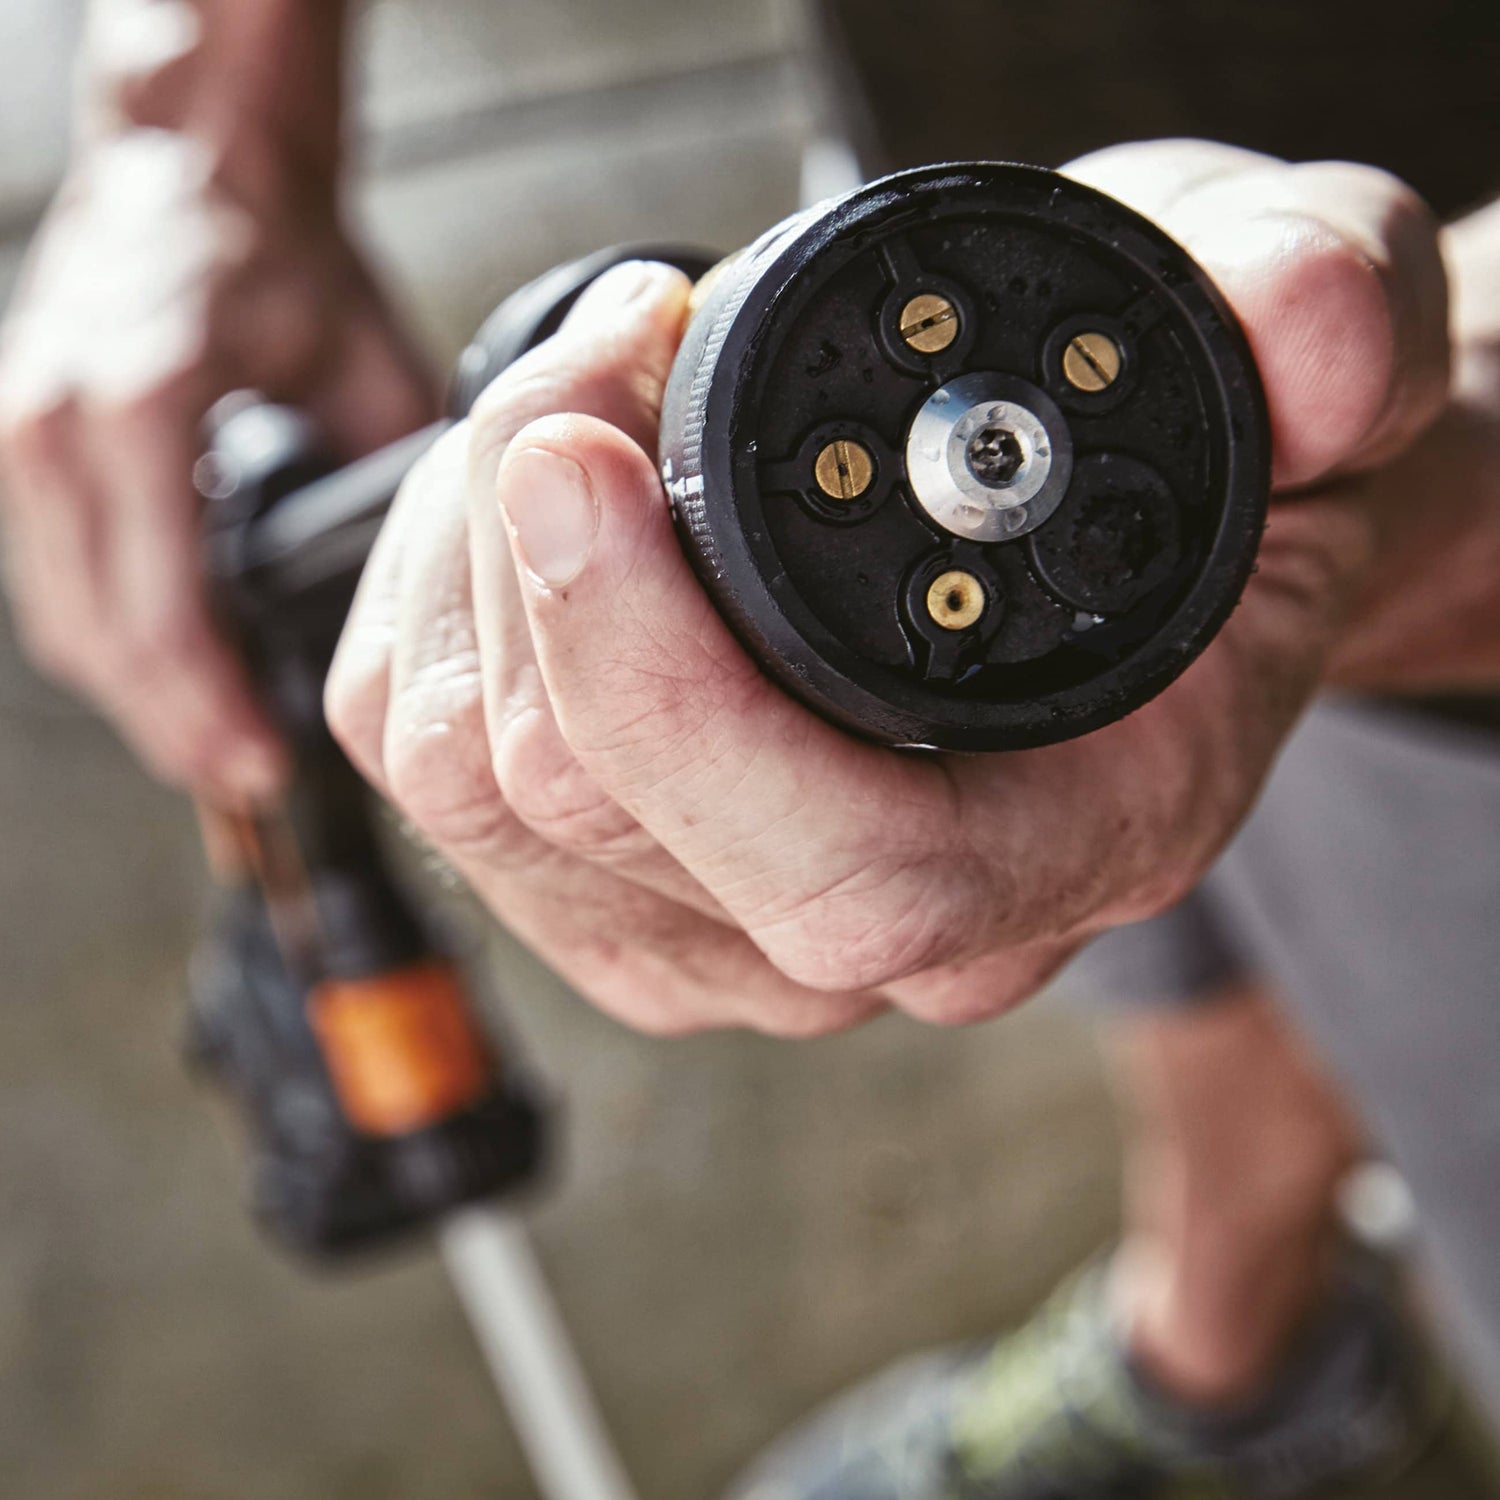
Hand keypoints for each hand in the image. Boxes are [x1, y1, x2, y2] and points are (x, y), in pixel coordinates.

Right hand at [0, 125, 433, 798]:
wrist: (192, 166)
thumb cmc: (278, 256)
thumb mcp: (365, 367)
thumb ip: (387, 483)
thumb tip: (440, 587)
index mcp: (137, 404)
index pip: (157, 604)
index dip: (208, 702)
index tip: (264, 762)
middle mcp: (55, 424)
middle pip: (99, 633)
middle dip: (176, 723)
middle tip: (255, 783)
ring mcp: (24, 436)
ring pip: (68, 621)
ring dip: (143, 698)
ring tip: (224, 752)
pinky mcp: (23, 449)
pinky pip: (60, 583)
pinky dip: (118, 645)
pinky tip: (181, 680)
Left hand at [327, 142, 1446, 1033]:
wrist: (1157, 535)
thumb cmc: (1217, 462)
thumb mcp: (1308, 335)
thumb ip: (1330, 312)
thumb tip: (1300, 339)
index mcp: (1074, 835)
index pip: (839, 873)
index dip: (668, 685)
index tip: (581, 453)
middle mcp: (893, 930)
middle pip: (588, 812)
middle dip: (529, 543)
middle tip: (599, 356)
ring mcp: (737, 925)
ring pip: (477, 794)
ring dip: (465, 565)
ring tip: (567, 416)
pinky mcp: (626, 886)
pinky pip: (433, 769)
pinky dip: (429, 611)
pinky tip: (516, 517)